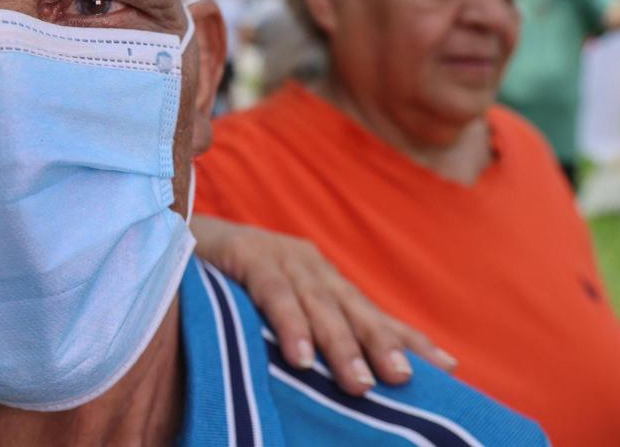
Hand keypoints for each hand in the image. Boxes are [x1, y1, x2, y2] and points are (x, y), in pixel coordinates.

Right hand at [191, 215, 456, 395]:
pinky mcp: (245, 254)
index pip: (370, 311)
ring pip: (318, 303)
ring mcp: (278, 255)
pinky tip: (302, 360)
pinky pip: (272, 293)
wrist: (171, 236)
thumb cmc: (226, 285)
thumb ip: (307, 334)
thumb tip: (350, 382)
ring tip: (361, 384)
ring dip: (340, 344)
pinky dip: (290, 326)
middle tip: (404, 380)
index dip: (407, 337)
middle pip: (352, 308)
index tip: (447, 368)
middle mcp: (308, 263)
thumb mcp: (272, 309)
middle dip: (381, 343)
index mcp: (320, 278)